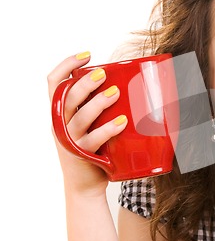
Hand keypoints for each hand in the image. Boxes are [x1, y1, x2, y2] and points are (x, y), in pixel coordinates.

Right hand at [47, 52, 126, 196]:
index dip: (66, 65)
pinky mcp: (82, 155)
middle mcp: (61, 124)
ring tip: (115, 92)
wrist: (85, 186)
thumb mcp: (91, 124)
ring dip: (97, 103)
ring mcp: (70, 140)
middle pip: (66, 97)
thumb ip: (102, 107)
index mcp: (61, 112)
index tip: (87, 55)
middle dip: (84, 83)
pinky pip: (93, 140)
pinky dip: (108, 129)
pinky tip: (122, 122)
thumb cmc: (94, 149)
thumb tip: (134, 85)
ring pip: (79, 117)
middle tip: (103, 74)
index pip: (54, 83)